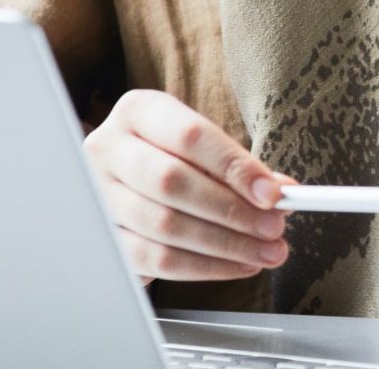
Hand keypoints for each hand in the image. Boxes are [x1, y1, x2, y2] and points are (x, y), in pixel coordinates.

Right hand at [83, 89, 290, 283]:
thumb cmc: (168, 156)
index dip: (234, 167)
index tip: (273, 193)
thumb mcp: (198, 145)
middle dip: (232, 210)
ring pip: (164, 225)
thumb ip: (237, 165)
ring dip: (224, 245)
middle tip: (273, 227)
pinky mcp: (103, 241)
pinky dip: (203, 267)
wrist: (121, 181)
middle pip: (172, 182)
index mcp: (138, 111)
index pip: (190, 136)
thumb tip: (280, 192)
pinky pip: (156, 260)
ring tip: (264, 251)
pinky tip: (235, 265)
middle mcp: (108, 149)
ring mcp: (99, 197)